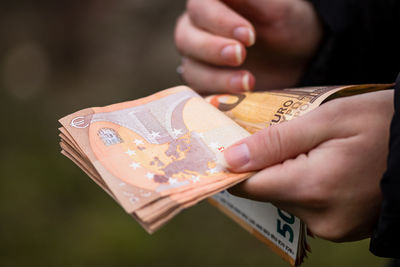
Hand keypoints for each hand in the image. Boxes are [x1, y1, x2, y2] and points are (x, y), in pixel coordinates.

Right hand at [174, 0, 322, 92]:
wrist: (297, 57)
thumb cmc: (285, 23)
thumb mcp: (275, 7)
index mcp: (211, 2)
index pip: (200, 6)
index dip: (219, 21)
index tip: (248, 35)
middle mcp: (197, 29)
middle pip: (186, 37)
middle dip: (212, 48)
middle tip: (241, 55)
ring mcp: (198, 59)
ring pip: (191, 67)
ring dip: (216, 77)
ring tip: (248, 81)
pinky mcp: (206, 85)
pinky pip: (200, 93)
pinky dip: (218, 95)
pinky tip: (240, 95)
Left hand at [223, 90, 393, 240]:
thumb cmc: (383, 124)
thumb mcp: (328, 119)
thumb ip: (275, 141)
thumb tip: (230, 159)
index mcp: (312, 188)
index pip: (247, 185)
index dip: (236, 165)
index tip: (236, 144)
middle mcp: (319, 218)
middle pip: (266, 191)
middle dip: (268, 164)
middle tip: (287, 136)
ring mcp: (332, 228)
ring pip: (285, 198)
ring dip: (288, 173)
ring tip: (312, 148)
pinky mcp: (340, 229)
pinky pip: (306, 206)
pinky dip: (305, 184)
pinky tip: (325, 164)